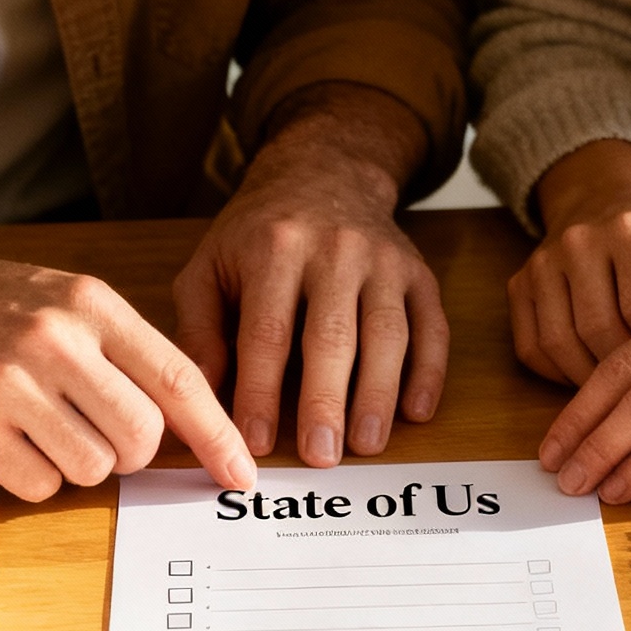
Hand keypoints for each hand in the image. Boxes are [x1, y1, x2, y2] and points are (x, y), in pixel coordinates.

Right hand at [0, 187, 255, 504]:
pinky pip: (40, 487)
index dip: (217, 435)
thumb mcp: (65, 302)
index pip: (178, 378)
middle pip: (139, 438)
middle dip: (128, 450)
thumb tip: (185, 426)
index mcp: (91, 304)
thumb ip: (124, 351)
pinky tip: (5, 437)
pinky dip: (32, 477)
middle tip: (94, 426)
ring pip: (91, 468)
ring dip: (75, 461)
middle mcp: (56, 340)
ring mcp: (10, 384)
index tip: (241, 476)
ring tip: (37, 419)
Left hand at [173, 86, 448, 467]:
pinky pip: (431, 326)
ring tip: (366, 444)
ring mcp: (383, 260)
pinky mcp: (418, 273)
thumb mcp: (210, 266)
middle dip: (326, 402)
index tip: (255, 443)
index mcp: (273, 249)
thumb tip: (198, 398)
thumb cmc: (257, 235)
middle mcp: (334, 250)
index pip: (267, 332)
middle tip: (321, 457)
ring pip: (387, 334)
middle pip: (331, 336)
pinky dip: (429, 372)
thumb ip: (199, 330)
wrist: (325, 173)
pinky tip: (416, 412)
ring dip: (378, 395)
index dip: (261, 391)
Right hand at [510, 139, 630, 384]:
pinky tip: (585, 376)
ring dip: (588, 380)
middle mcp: (580, 242)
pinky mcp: (519, 284)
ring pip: (558, 342)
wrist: (604, 200)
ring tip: (618, 391)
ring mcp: (543, 263)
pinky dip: (557, 374)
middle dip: (625, 370)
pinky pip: (530, 347)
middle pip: (597, 329)